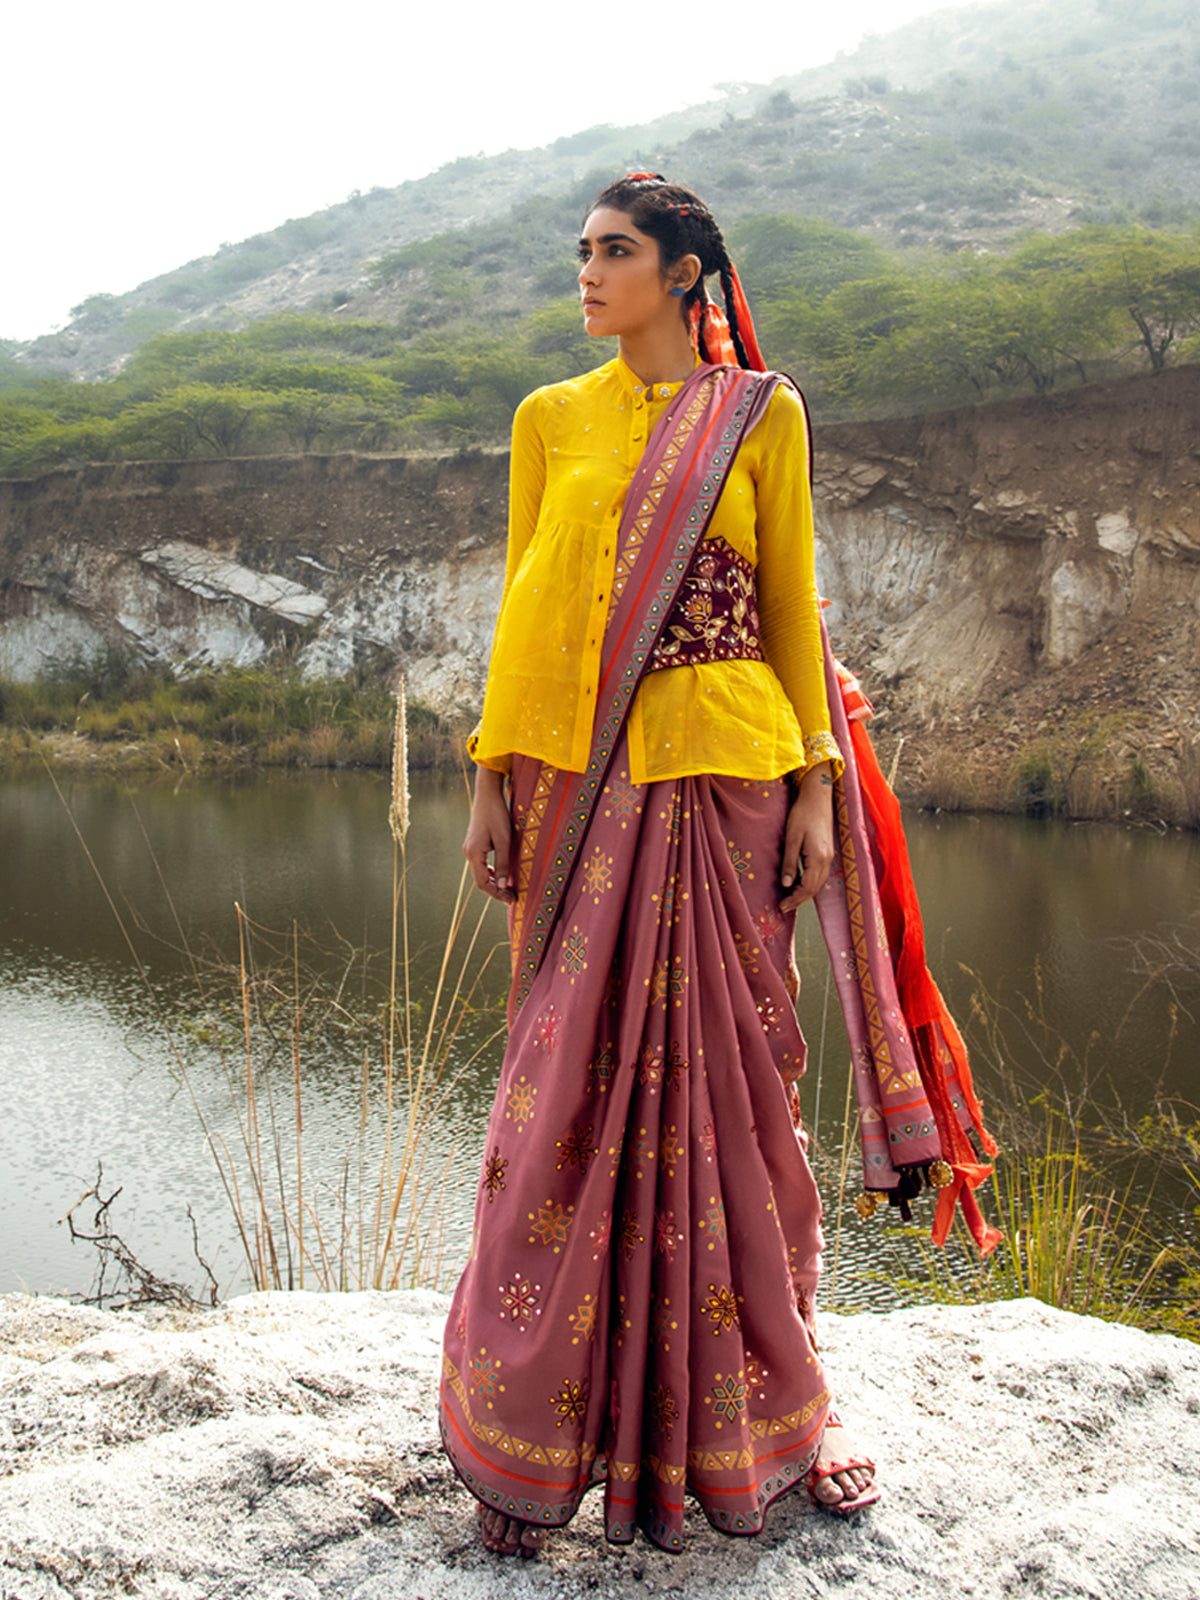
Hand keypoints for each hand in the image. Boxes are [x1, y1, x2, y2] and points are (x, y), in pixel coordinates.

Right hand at [463, 767, 514, 902]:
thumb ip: (503, 864)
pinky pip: (481, 864)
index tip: (511, 900)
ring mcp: (470, 848)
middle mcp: (469, 852)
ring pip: (480, 873)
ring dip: (494, 882)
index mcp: (474, 853)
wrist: (487, 794)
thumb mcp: (504, 840)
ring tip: (509, 889)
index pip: (483, 883)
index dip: (497, 894)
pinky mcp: (474, 843)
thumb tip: (503, 886)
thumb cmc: (497, 815)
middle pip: (480, 880)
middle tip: (513, 898)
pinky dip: (491, 873)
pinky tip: (501, 874)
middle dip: (496, 891)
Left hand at [779, 762, 834, 912]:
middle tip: (783, 907)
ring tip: (789, 899)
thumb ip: (790, 862)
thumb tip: (787, 884)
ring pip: (818, 883)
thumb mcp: (792, 838)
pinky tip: (798, 883)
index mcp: (818, 857)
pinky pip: (819, 874)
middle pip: (815, 889)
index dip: (795, 900)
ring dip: (805, 893)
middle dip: (799, 900)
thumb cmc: (802, 814)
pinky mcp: (826, 852)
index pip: (807, 888)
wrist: (817, 798)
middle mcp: (826, 860)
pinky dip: (809, 883)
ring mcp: (828, 856)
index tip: (782, 906)